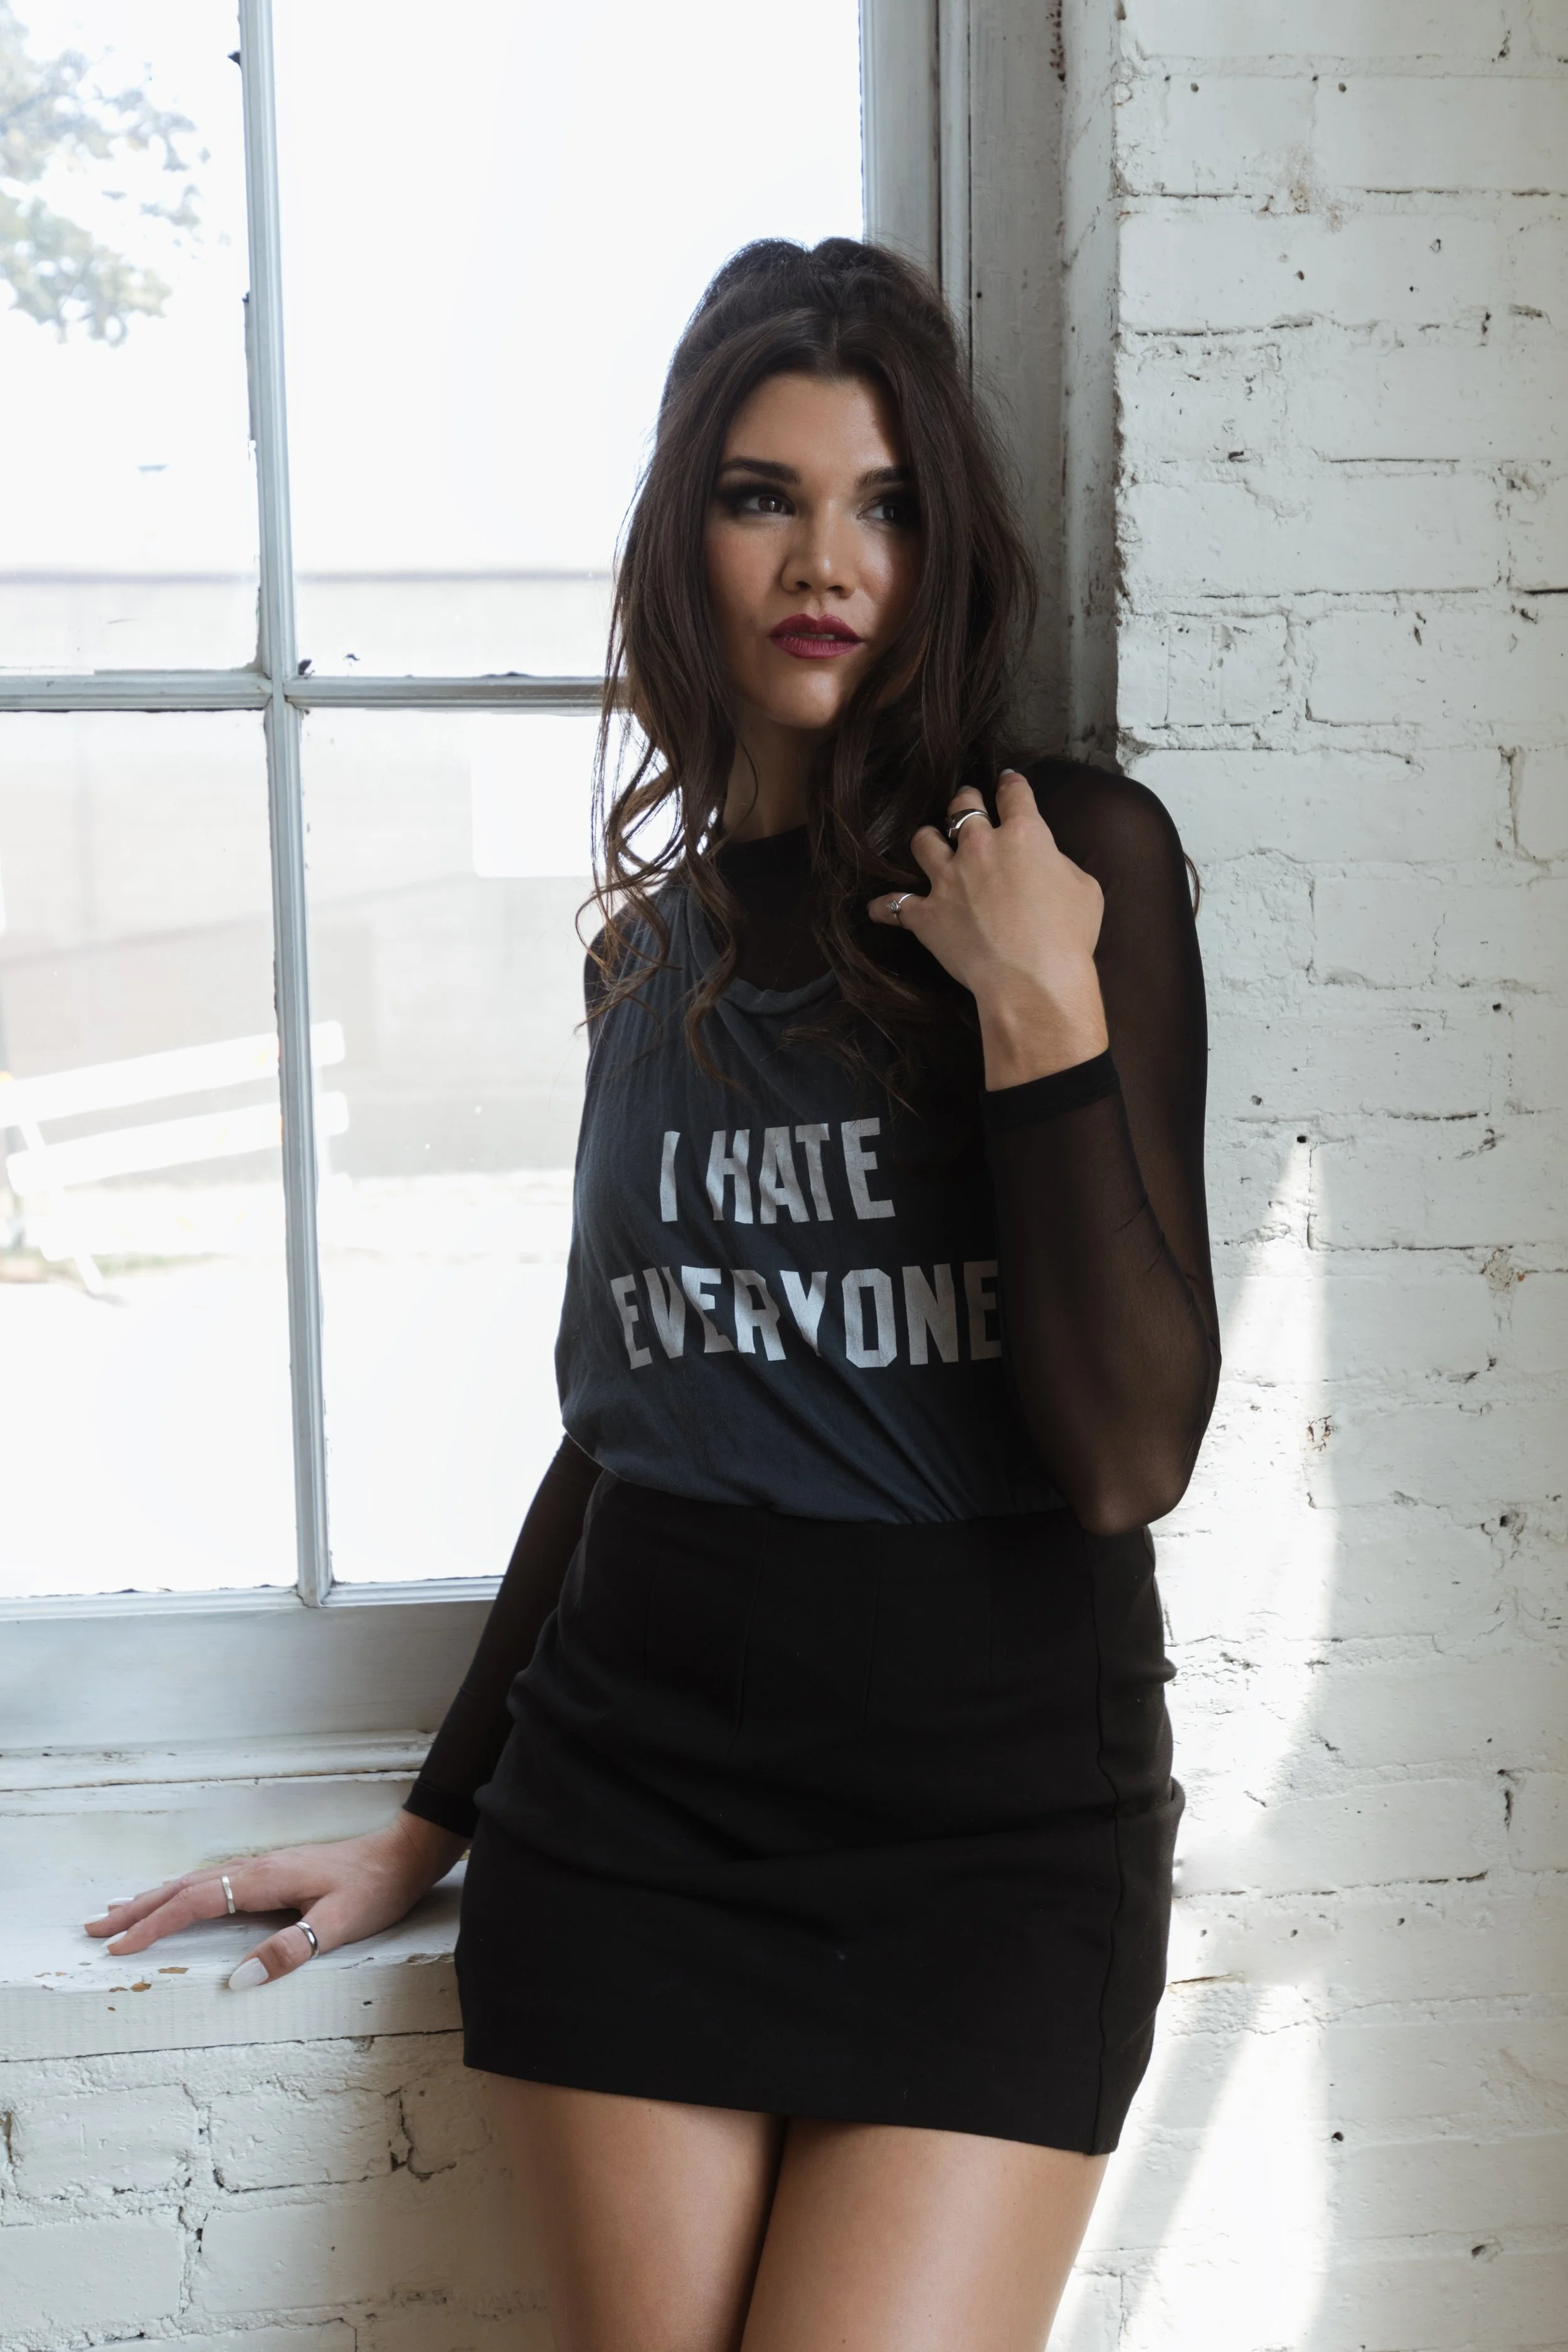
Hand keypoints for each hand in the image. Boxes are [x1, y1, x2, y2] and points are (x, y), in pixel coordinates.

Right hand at [83, 1811, 465, 1990]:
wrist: (403, 1854)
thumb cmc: (374, 1888)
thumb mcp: (339, 1925)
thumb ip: (290, 1950)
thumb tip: (236, 1981)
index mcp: (264, 1879)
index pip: (196, 1902)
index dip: (155, 1925)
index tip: (120, 1947)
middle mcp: (256, 1868)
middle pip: (183, 1887)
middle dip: (137, 1909)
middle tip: (93, 1928)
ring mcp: (261, 1867)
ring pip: (194, 1881)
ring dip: (153, 1897)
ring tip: (116, 1912)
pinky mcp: (271, 1872)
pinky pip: (212, 1882)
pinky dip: (181, 1892)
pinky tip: (177, 1900)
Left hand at [868, 772, 1108, 1087]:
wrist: (1032, 979)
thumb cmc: (1068, 936)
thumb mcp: (1084, 889)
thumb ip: (1060, 865)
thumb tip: (1047, 864)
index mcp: (1023, 835)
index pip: (1014, 795)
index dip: (1011, 785)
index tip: (1008, 782)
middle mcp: (979, 848)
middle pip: (962, 807)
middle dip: (964, 801)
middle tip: (967, 804)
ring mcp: (948, 879)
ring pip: (923, 841)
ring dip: (927, 840)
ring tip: (930, 844)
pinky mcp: (927, 914)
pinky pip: (895, 905)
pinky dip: (886, 907)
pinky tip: (879, 908)